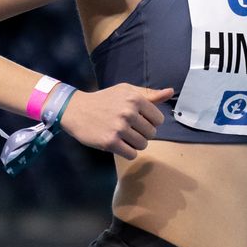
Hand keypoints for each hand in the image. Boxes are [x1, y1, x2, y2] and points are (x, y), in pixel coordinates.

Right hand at [59, 85, 173, 160]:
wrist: (76, 110)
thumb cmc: (104, 100)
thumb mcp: (126, 91)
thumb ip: (149, 94)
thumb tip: (170, 92)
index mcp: (135, 99)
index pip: (158, 120)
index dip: (150, 122)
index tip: (138, 120)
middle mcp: (128, 113)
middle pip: (151, 134)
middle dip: (142, 134)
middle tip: (128, 129)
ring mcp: (119, 128)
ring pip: (142, 145)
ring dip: (135, 144)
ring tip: (123, 136)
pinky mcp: (110, 142)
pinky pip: (131, 154)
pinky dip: (127, 152)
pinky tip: (118, 144)